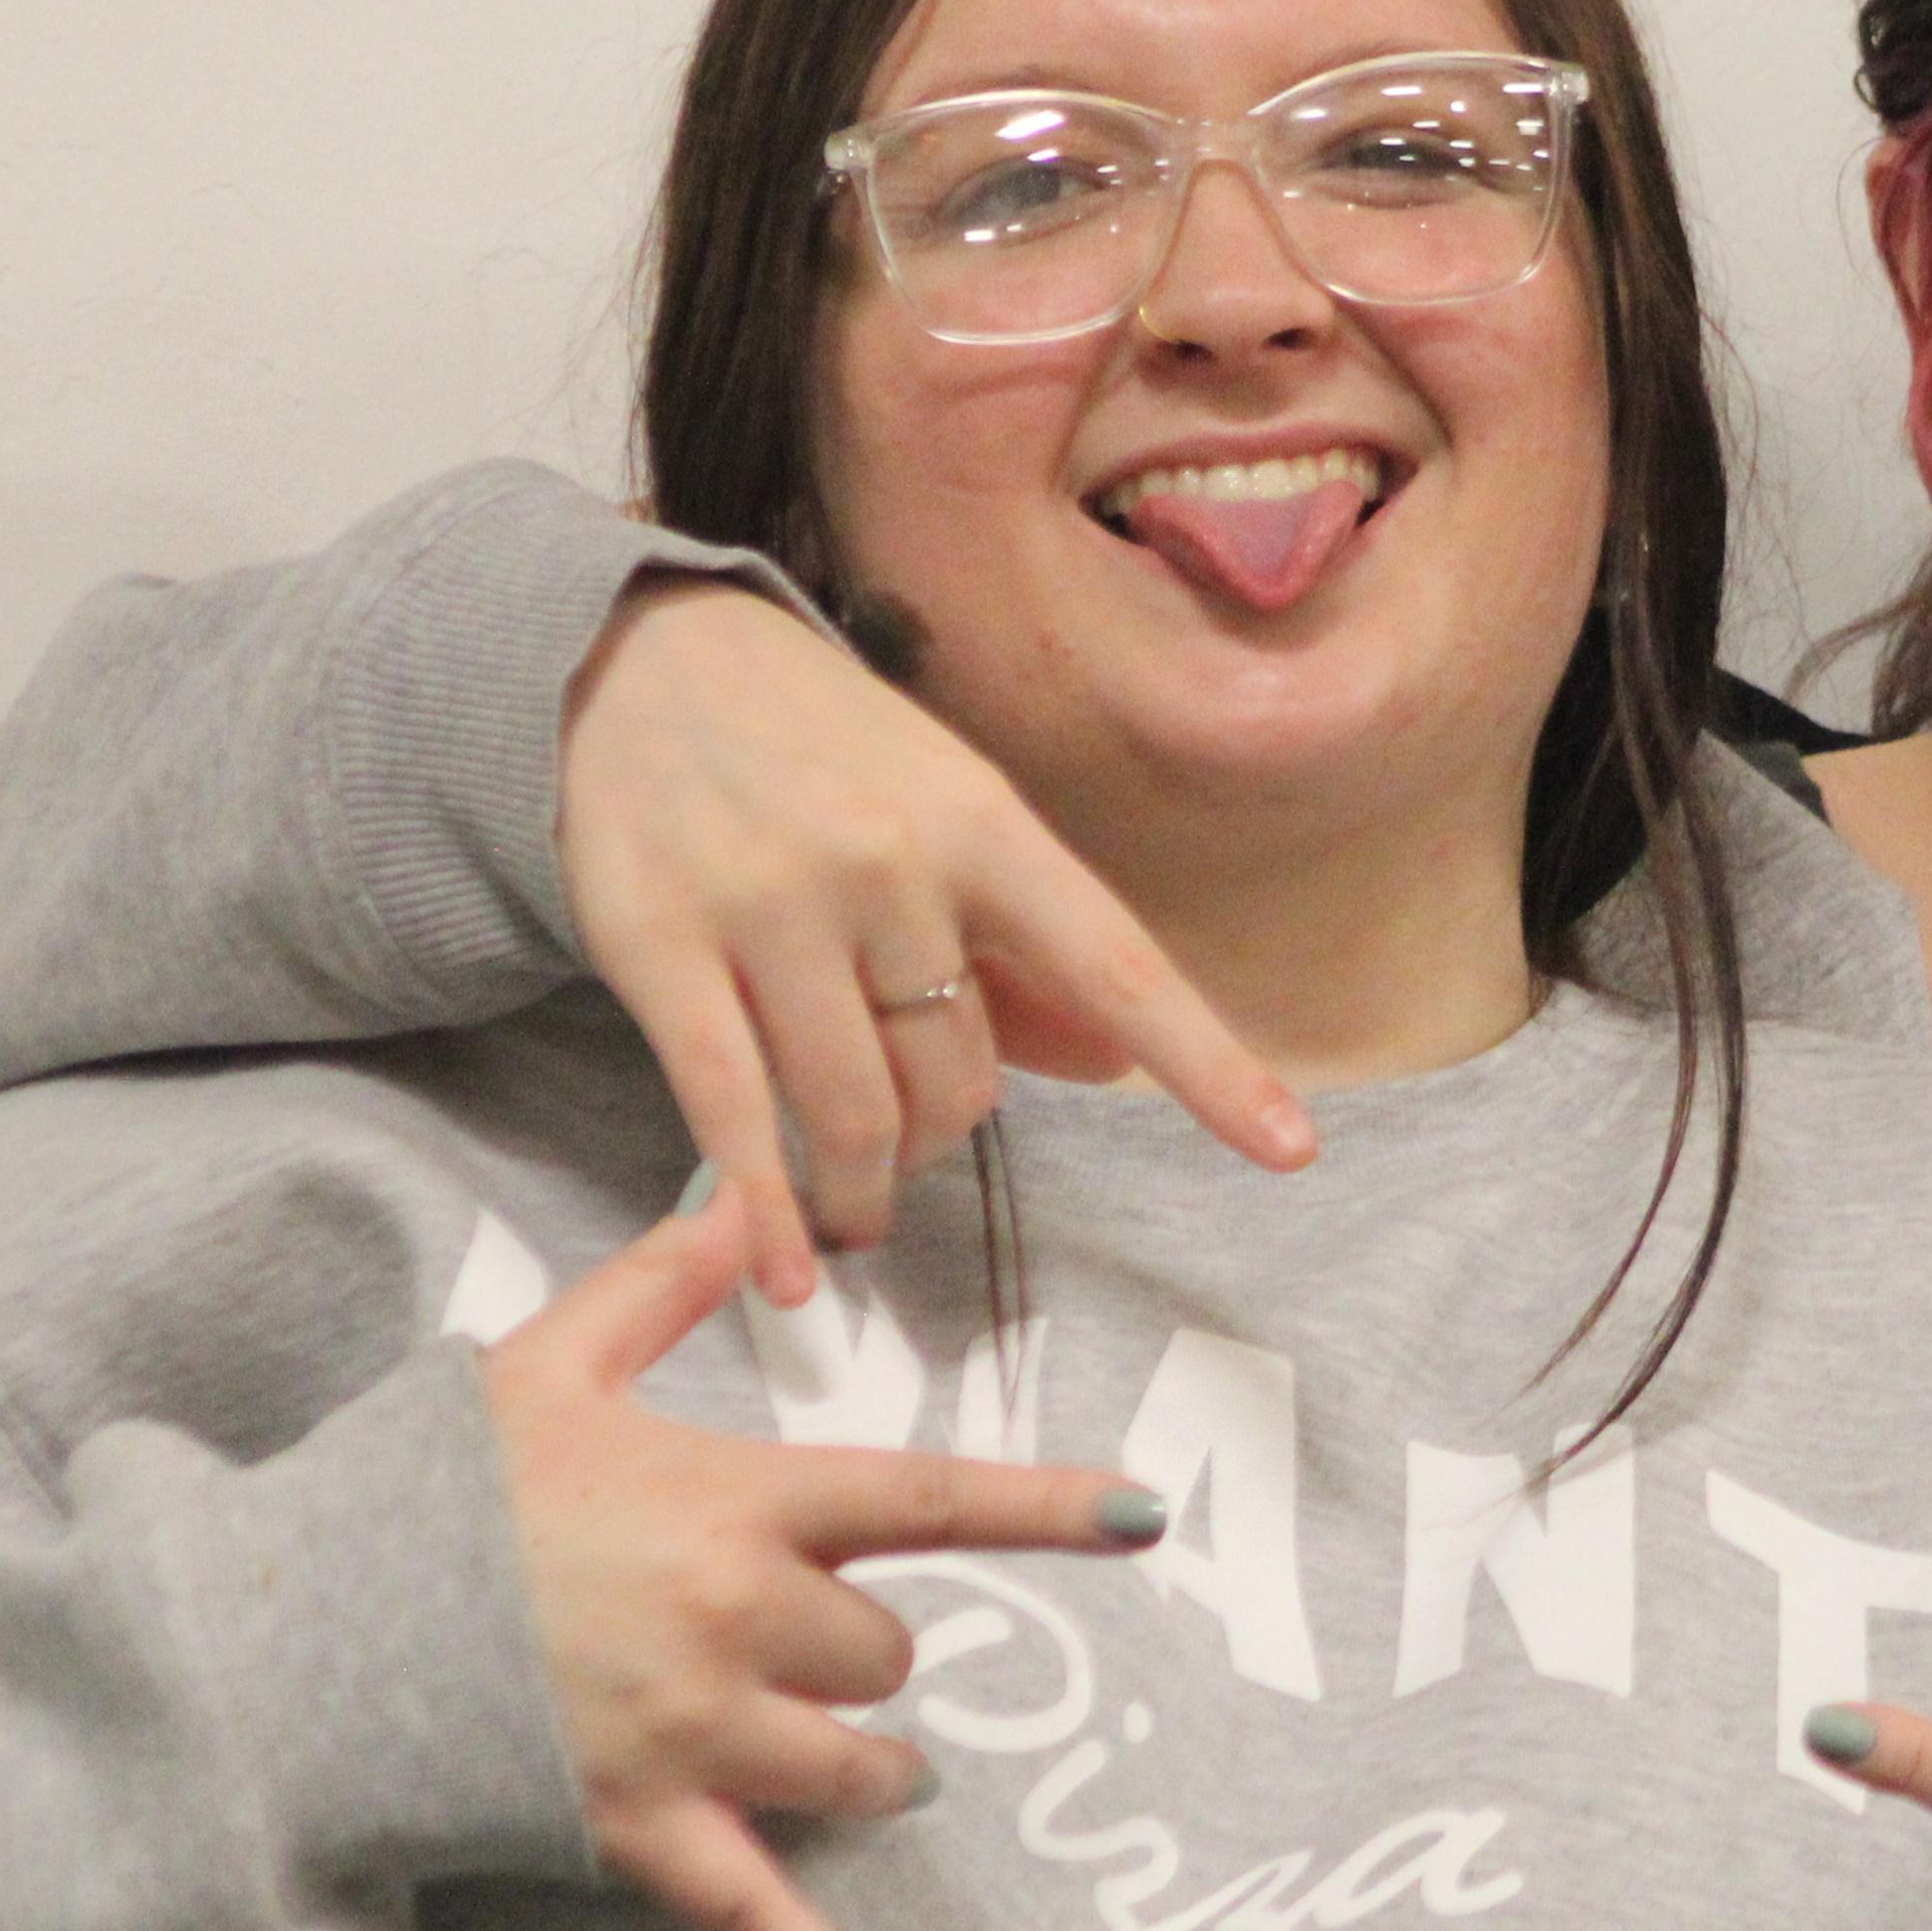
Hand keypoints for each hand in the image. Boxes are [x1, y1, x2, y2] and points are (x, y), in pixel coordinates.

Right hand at [482, 1206, 1174, 1930]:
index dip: (1050, 1510)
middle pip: (884, 1653)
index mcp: (737, 1507)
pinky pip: (764, 1919)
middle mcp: (740, 1625)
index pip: (931, 1504)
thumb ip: (658, 1286)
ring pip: (861, 1768)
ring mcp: (699, 1739)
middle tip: (777, 1637)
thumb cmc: (431, 1491)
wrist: (302, 1631)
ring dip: (864, 1763)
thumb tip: (737, 1201)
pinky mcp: (646, 1835)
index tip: (1151, 1519)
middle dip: (857, 1650)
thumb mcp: (545, 1365)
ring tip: (838, 1754)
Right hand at [559, 578, 1313, 1296]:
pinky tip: (784, 1269)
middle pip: (961, 1074)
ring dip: (869, 1188)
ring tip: (859, 1207)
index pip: (1118, 966)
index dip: (1207, 1066)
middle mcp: (889, 865)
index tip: (1290, 1149)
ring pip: (857, 1111)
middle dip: (949, 1132)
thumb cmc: (825, 754)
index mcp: (985, 825)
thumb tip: (1119, 1059)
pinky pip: (731, 1113)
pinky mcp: (660, 949)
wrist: (641, 660)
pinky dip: (763, 1209)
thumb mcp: (947, 813)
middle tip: (916, 1136)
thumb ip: (1025, 946)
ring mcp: (773, 908)